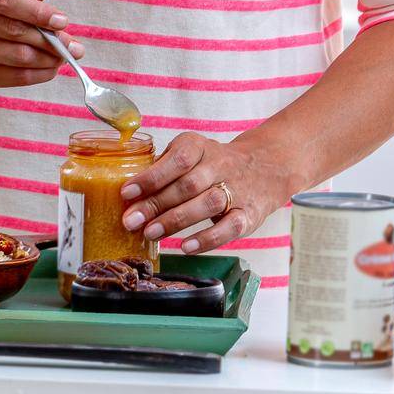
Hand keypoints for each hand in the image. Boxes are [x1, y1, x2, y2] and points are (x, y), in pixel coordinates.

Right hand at [0, 0, 82, 99]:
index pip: (7, 0)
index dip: (38, 11)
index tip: (62, 21)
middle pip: (17, 30)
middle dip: (52, 40)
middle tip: (74, 46)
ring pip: (18, 56)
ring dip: (48, 59)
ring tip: (63, 57)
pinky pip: (13, 77)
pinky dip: (38, 74)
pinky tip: (48, 69)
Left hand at [119, 130, 291, 252]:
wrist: (266, 166)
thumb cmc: (213, 163)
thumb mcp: (191, 153)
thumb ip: (164, 168)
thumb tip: (131, 193)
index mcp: (200, 146)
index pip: (177, 159)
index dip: (151, 176)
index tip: (127, 192)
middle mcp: (219, 165)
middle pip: (186, 185)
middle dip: (155, 204)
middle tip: (130, 221)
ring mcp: (236, 190)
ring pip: (206, 204)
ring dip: (176, 220)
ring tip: (150, 233)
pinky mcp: (249, 214)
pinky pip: (229, 227)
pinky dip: (207, 238)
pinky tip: (186, 247)